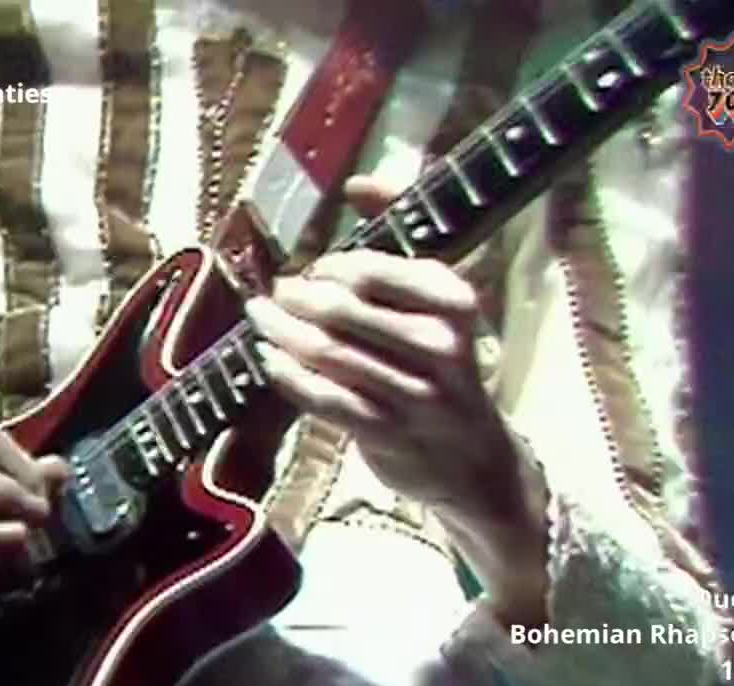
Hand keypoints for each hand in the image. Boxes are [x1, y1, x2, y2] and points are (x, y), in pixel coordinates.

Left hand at [245, 175, 547, 624]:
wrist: (473, 457)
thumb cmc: (445, 362)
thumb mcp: (439, 297)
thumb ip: (403, 232)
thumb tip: (360, 181)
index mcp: (454, 300)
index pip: (373, 268)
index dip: (332, 266)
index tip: (317, 269)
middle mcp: (438, 344)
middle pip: (341, 308)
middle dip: (297, 296)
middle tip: (277, 292)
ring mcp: (412, 392)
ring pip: (325, 351)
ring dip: (280, 330)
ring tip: (260, 316)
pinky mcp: (384, 431)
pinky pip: (321, 396)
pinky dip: (287, 374)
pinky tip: (268, 357)